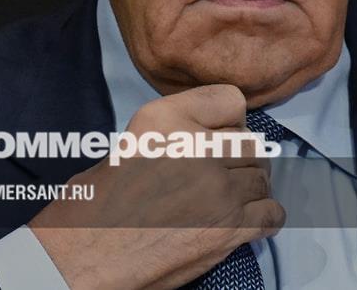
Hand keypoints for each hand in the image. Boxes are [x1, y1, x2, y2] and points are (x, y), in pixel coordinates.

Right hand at [28, 84, 285, 288]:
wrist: (85, 257)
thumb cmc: (94, 206)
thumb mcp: (130, 141)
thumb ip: (176, 130)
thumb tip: (214, 137)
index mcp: (166, 118)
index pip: (231, 100)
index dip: (229, 121)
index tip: (221, 136)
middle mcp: (196, 147)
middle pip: (250, 144)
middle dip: (241, 161)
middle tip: (222, 178)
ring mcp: (217, 188)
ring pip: (263, 178)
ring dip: (251, 190)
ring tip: (229, 202)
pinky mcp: (229, 227)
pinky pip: (271, 213)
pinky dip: (263, 218)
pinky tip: (244, 223)